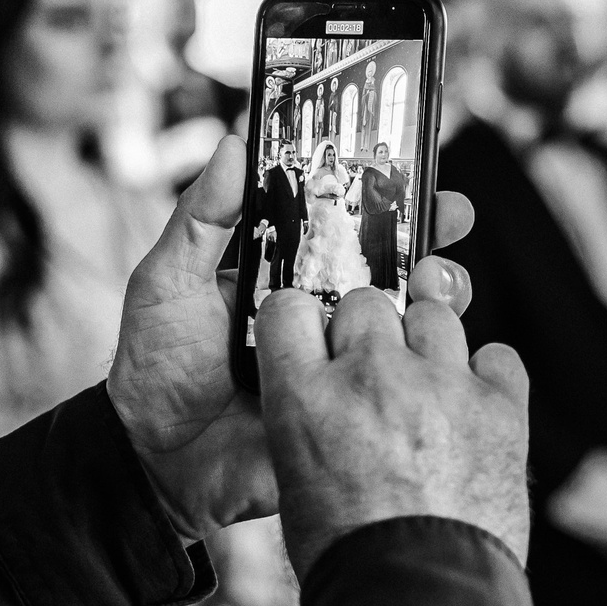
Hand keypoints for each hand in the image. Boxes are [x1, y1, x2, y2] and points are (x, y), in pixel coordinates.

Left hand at [109, 141, 474, 536]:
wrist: (156, 462)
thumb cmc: (156, 367)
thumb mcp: (169, 281)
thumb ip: (203, 218)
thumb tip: (233, 143)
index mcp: (290, 277)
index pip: (348, 229)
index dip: (390, 201)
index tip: (422, 175)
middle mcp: (326, 315)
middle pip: (397, 272)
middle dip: (433, 243)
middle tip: (450, 220)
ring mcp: (343, 365)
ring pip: (410, 325)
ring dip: (440, 299)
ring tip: (441, 286)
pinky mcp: (352, 412)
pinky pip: (400, 388)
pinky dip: (427, 368)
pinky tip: (435, 352)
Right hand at [256, 280, 530, 577]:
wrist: (422, 604)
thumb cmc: (351, 557)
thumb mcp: (295, 483)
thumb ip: (307, 419)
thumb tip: (324, 388)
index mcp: (305, 397)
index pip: (288, 309)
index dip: (304, 323)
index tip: (316, 341)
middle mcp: (371, 376)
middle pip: (366, 304)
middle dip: (369, 335)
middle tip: (378, 381)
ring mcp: (441, 386)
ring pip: (433, 317)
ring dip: (429, 348)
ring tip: (430, 398)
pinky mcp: (500, 408)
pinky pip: (497, 356)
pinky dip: (488, 377)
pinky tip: (475, 413)